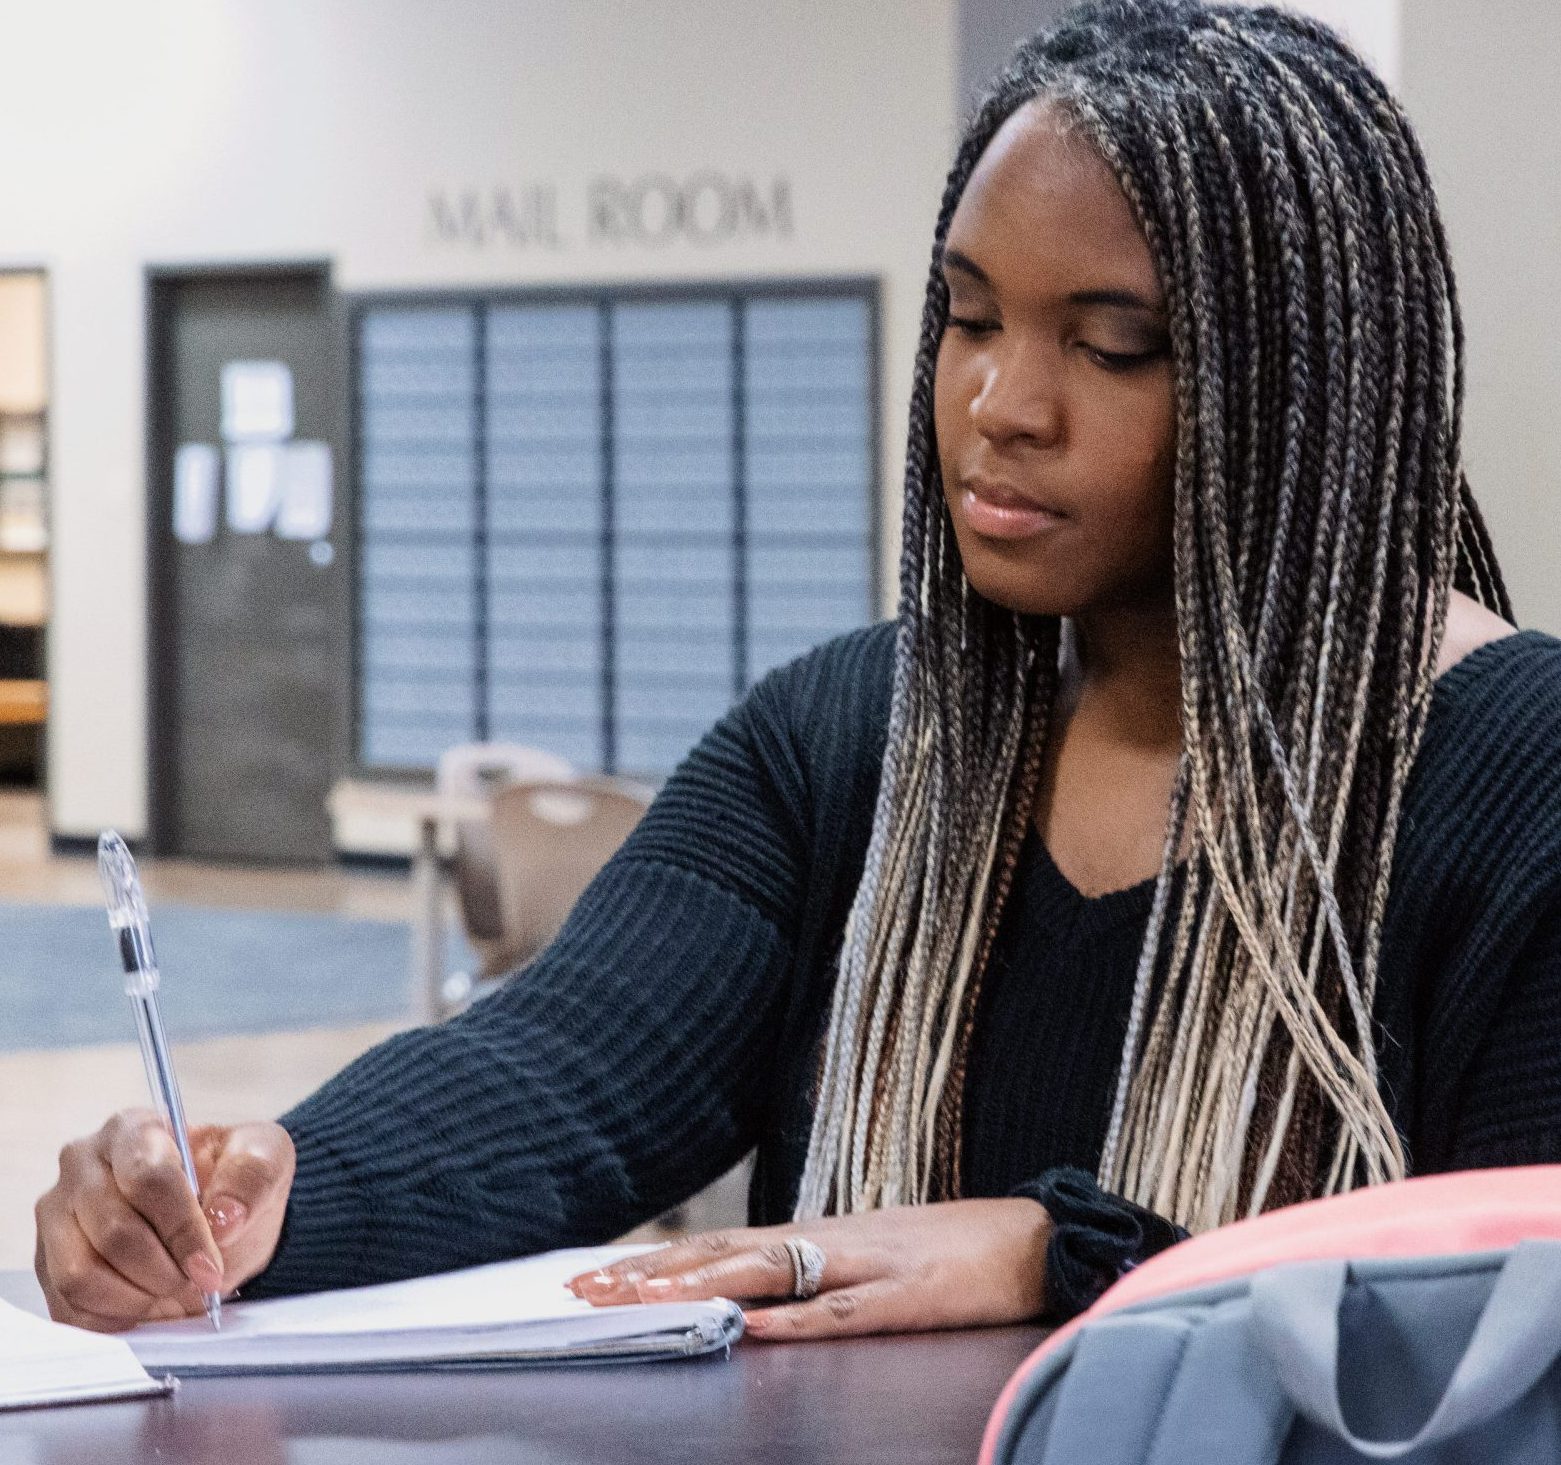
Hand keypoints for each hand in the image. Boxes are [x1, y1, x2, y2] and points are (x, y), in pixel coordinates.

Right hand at [34, 1109, 294, 1331]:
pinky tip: (147, 1308)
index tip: (211, 1266)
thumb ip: (251, 1176)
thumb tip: (224, 1218)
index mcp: (133, 1128)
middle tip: (196, 1284)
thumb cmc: (233, 1177)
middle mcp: (82, 1165)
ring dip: (136, 1298)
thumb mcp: (265, 1158)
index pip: (148, 1179)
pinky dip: (113, 1318)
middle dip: (163, 1270)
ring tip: (173, 1293)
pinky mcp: (48, 1262)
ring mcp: (57, 1215)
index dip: (182, 1230)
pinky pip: (68, 1306)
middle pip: (114, 1232)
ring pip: (80, 1273)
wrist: (216, 1213)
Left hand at [566, 1198, 1050, 1340]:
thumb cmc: (948, 1254)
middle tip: (589, 1292)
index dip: (657, 1261)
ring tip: (646, 1300)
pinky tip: (754, 1325)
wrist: (1034, 1238)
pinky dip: (795, 1317)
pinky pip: (844, 1309)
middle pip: (727, 1253)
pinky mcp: (907, 1293)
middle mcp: (832, 1239)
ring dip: (702, 1285)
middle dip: (655, 1274)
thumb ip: (813, 1275)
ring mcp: (868, 1263)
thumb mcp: (870, 1259)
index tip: (595, 1275)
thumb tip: (748, 1300)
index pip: (720, 1245)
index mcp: (820, 1234)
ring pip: (770, 1272)